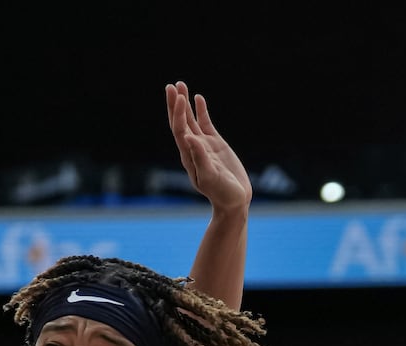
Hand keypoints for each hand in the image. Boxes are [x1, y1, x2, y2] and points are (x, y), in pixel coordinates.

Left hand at [166, 82, 251, 213]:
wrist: (234, 200)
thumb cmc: (222, 193)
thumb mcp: (210, 177)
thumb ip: (199, 158)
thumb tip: (187, 137)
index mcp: (188, 155)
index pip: (179, 130)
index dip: (178, 113)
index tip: (180, 96)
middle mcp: (192, 148)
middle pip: (180, 122)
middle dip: (175, 104)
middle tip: (171, 86)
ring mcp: (203, 145)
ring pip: (191, 120)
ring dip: (185, 103)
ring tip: (180, 85)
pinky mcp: (215, 144)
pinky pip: (205, 124)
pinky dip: (201, 111)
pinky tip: (198, 98)